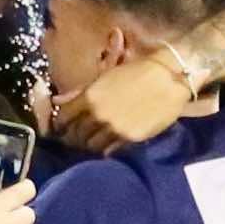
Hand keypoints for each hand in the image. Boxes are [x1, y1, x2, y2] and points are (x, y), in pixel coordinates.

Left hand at [51, 49, 197, 150]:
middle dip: (74, 137)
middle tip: (78, 137)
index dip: (60, 125)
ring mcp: (113, 128)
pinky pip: (109, 150)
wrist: (168, 79)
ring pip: (91, 146)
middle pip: (76, 135)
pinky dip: (106, 149)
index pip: (63, 118)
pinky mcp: (129, 138)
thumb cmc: (136, 72)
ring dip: (89, 145)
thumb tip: (55, 101)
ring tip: (93, 141)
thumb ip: (79, 92)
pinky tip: (108, 144)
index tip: (62, 127)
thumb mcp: (104, 77)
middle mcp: (97, 114)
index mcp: (89, 96)